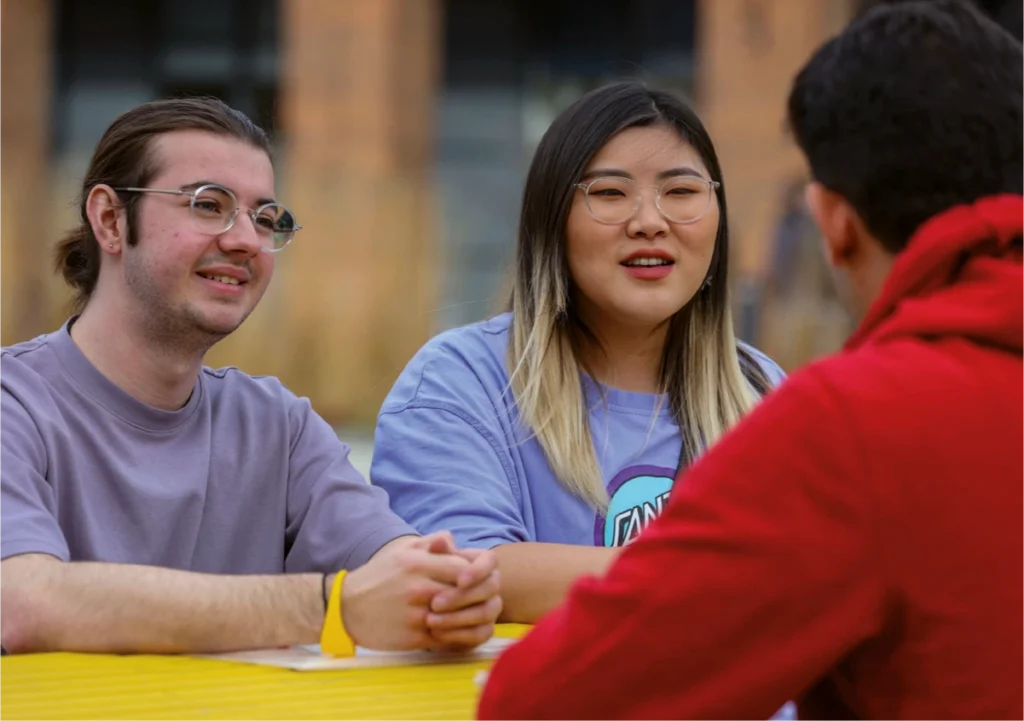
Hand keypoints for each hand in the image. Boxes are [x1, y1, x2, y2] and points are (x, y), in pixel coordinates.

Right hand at [339, 532, 474, 650]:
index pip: (463, 568)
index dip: (476, 575)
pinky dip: (456, 635)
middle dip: (476, 596)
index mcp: (417, 563)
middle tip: (481, 599)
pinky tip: (458, 630)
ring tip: (473, 615)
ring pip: (459, 617)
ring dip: (469, 617)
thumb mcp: (400, 551)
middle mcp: (418, 587)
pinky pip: (446, 637)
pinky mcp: (413, 636)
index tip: (474, 580)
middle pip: (465, 592)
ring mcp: (416, 613)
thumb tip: (452, 540)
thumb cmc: (378, 576)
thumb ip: (429, 542)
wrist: (346, 608)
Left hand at [425, 547, 501, 650]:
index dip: (478, 570)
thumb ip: (434, 550)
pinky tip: (436, 634)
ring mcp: (489, 607)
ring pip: (487, 612)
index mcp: (481, 562)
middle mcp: (490, 584)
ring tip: (430, 620)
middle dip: (463, 596)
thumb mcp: (423, 560)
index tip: (459, 580)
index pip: (490, 560)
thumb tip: (442, 540)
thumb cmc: (422, 575)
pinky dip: (459, 635)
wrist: (413, 604)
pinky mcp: (483, 630)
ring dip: (458, 618)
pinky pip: (481, 634)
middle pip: (490, 588)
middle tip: (434, 603)